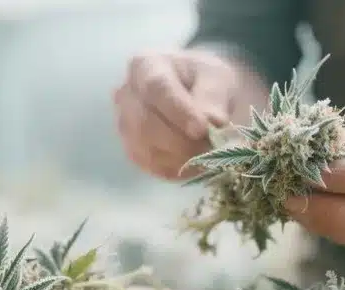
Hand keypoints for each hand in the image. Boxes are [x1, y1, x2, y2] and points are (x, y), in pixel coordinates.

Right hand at [113, 49, 240, 179]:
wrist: (199, 94)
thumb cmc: (205, 79)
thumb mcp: (217, 77)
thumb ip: (214, 97)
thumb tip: (213, 123)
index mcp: (145, 65)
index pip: (156, 88)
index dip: (179, 112)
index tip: (202, 129)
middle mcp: (127, 95)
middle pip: (145, 124)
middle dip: (182, 142)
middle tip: (215, 147)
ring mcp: (126, 125)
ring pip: (147, 149)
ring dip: (182, 158)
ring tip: (211, 153)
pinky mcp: (135, 150)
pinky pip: (153, 166)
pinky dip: (179, 169)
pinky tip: (199, 161)